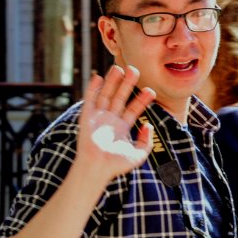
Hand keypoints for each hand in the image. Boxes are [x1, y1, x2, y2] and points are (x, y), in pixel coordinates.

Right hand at [74, 65, 155, 185]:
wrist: (97, 169)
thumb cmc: (116, 166)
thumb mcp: (138, 154)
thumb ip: (146, 141)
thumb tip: (148, 125)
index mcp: (121, 127)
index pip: (133, 109)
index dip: (142, 99)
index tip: (151, 91)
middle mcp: (110, 120)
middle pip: (120, 98)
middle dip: (127, 84)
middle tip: (135, 70)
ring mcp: (98, 118)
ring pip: (106, 95)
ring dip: (112, 82)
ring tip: (119, 68)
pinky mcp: (87, 118)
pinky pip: (90, 100)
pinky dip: (93, 88)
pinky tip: (98, 77)